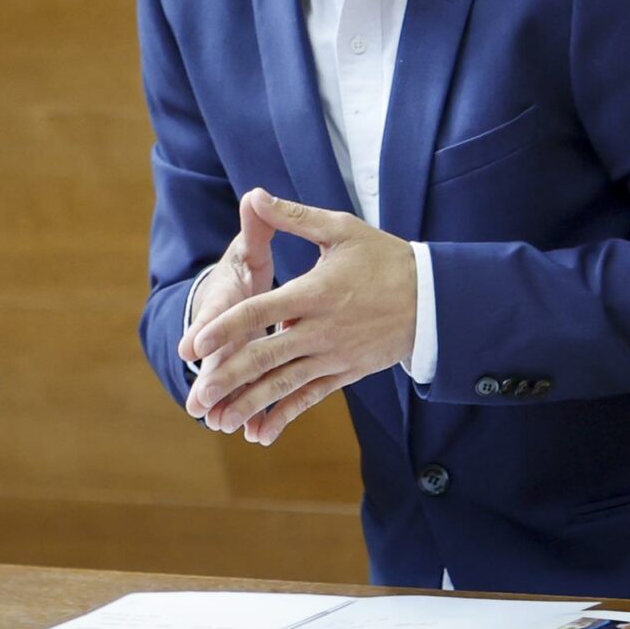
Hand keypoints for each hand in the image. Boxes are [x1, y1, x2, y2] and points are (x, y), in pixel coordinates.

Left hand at [184, 190, 416, 446]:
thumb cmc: (384, 258)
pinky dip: (284, 416)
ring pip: (284, 384)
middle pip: (266, 357)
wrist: (433, 298)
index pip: (261, 311)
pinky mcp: (345, 372)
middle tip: (196, 396)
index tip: (196, 344)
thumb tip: (254, 195)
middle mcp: (320, 330)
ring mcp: (333, 356)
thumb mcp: (340, 229)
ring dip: (249, 404)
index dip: (226, 328)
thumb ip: (293, 217)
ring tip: (217, 422)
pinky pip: (310, 398)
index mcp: (314, 293)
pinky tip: (260, 434)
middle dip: (228, 378)